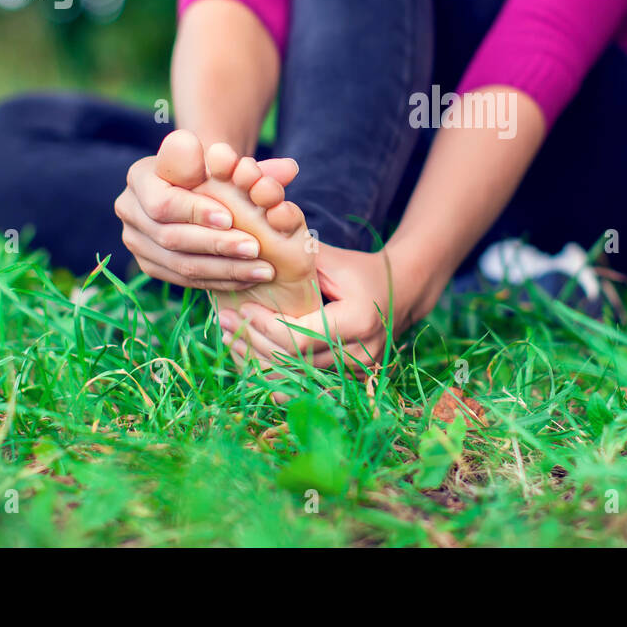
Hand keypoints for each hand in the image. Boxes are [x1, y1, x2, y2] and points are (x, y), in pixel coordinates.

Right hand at [114, 148, 296, 290]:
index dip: (195, 212)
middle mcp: (129, 210)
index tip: (230, 218)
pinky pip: (183, 279)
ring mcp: (136, 242)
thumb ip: (253, 165)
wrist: (197, 189)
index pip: (163, 202)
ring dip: (224, 269)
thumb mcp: (225, 161)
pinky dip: (218, 280)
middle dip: (217, 245)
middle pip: (171, 237)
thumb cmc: (212, 170)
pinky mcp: (149, 265)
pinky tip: (249, 278)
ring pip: (179, 264)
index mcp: (140, 177)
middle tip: (255, 249)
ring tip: (261, 269)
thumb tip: (288, 169)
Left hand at [219, 243, 429, 373]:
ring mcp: (356, 372)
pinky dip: (275, 374)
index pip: (299, 337)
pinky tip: (252, 358)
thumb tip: (255, 242)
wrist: (401, 293)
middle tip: (225, 322)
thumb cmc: (361, 270)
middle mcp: (360, 353)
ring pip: (295, 378)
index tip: (241, 309)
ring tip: (231, 338)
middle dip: (254, 342)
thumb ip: (297, 257)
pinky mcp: (349, 380)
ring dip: (258, 360)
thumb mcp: (332, 260)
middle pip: (293, 361)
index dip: (265, 327)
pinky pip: (304, 384)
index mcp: (357, 321)